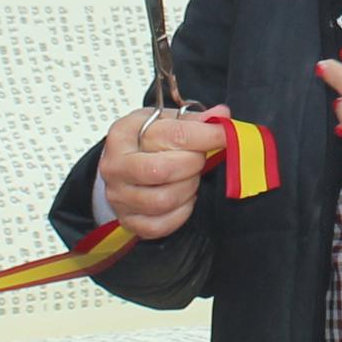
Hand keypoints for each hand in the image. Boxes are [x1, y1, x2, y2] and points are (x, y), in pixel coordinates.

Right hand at [99, 102, 228, 242]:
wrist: (122, 166)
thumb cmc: (143, 142)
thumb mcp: (164, 121)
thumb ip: (194, 120)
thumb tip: (222, 116)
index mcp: (123, 134)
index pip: (171, 135)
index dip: (206, 136)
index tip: (225, 135)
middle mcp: (116, 167)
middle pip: (163, 170)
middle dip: (193, 164)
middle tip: (198, 158)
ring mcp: (119, 197)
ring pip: (163, 201)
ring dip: (188, 189)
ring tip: (190, 177)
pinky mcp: (129, 220)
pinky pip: (161, 225)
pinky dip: (180, 213)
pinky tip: (183, 198)